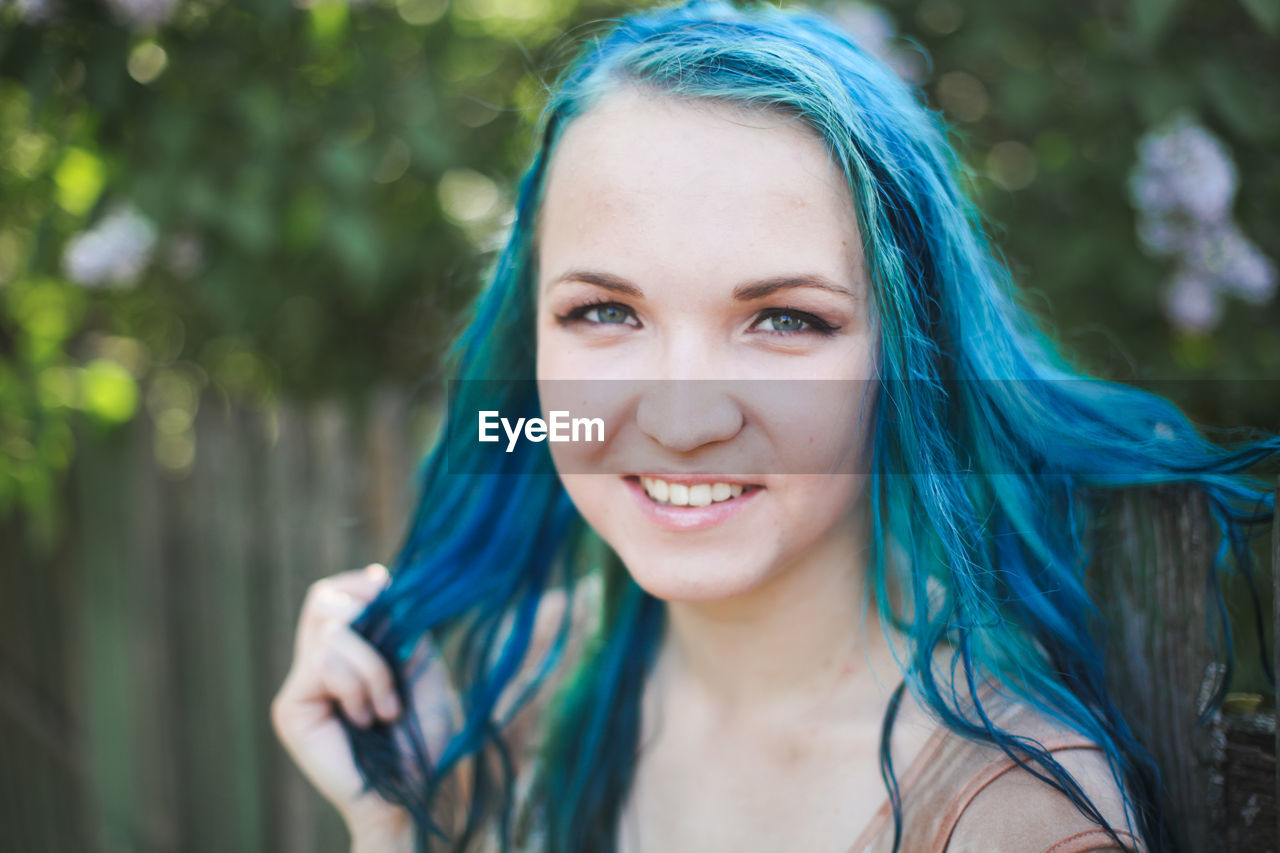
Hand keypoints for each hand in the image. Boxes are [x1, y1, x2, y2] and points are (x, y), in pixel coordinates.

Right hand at [270, 563, 411, 840]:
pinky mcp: (290, 707)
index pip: (333, 593)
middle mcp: (318, 663)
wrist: (417, 786)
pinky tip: (367, 719)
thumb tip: (376, 577)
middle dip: (368, 619)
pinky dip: (357, 685)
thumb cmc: (425, 733)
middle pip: (322, 599)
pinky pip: (322, 662)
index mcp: (348, 650)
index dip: (361, 587)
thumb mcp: (420, 662)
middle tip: (395, 664)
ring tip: (386, 708)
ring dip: (372, 667)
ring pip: (330, 630)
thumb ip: (396, 622)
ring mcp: (300, 685)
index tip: (391, 599)